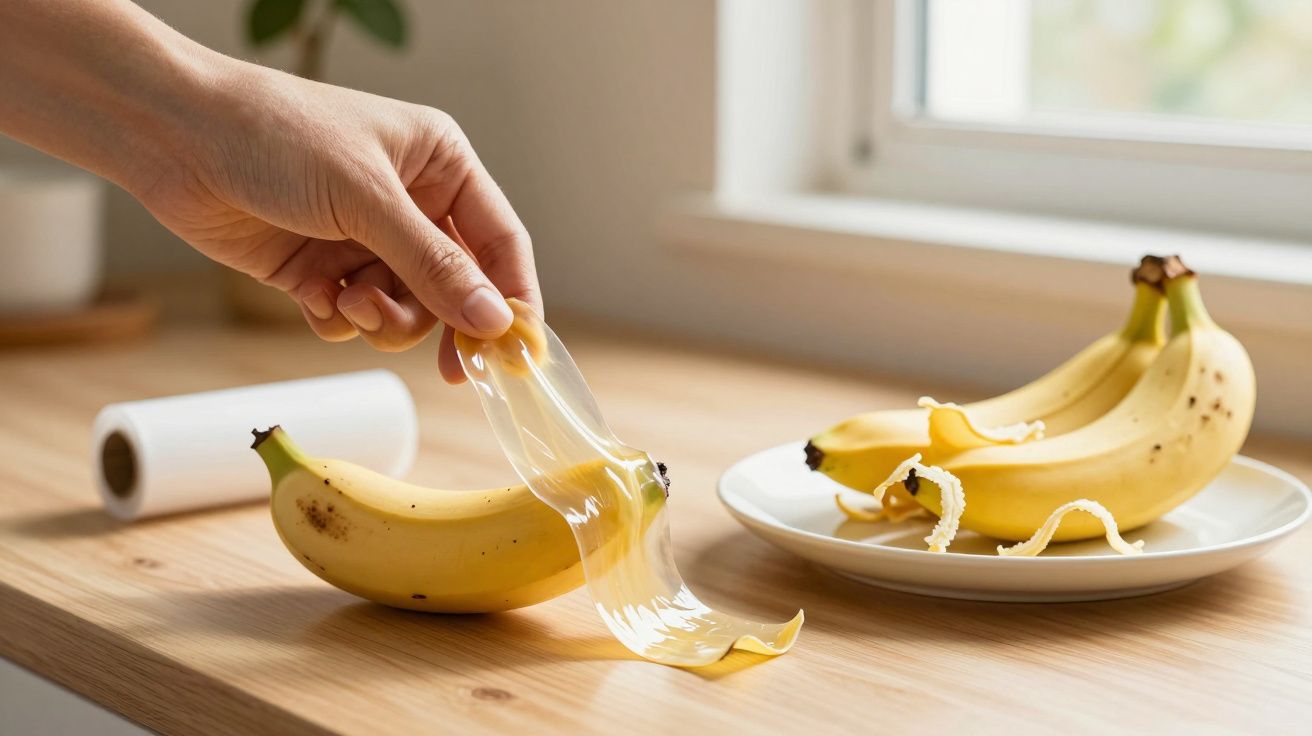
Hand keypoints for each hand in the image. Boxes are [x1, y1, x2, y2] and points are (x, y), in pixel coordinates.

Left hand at [140, 65, 537, 382]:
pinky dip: (340, 319)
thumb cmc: (276, 137)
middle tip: (449, 369)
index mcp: (439, 165)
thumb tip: (494, 322)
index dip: (512, 298)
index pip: (500, 242)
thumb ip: (434, 265)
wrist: (174, 138)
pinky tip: (316, 298)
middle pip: (456, 288)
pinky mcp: (320, 269)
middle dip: (441, 321)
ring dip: (384, 320)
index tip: (516, 354)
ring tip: (351, 302)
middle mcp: (410, 204)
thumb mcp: (367, 199)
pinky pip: (355, 318)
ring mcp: (364, 239)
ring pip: (406, 310)